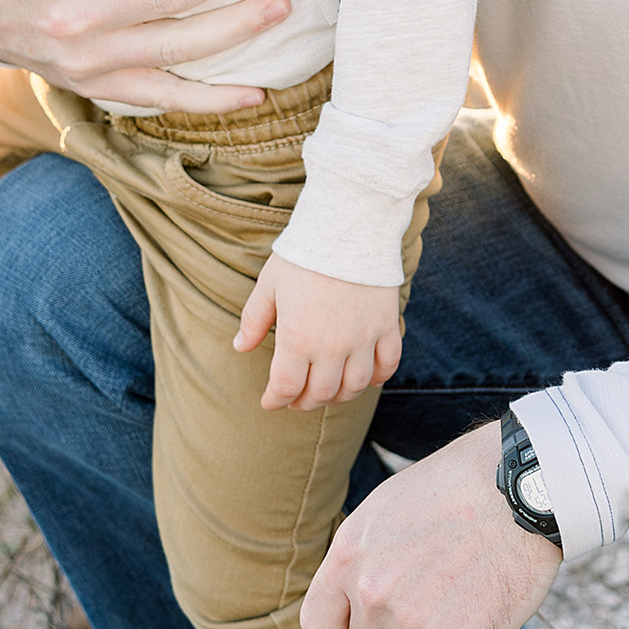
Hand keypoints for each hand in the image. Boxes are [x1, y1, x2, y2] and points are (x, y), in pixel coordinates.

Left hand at [234, 259, 402, 412]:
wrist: (347, 226)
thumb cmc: (303, 255)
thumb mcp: (269, 285)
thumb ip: (253, 320)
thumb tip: (240, 347)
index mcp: (297, 338)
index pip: (285, 388)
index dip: (275, 401)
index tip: (269, 402)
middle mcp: (331, 346)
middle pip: (320, 394)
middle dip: (304, 403)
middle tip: (296, 400)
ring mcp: (363, 338)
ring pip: (354, 386)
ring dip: (339, 396)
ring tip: (329, 390)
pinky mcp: (387, 325)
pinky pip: (388, 364)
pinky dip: (378, 377)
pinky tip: (366, 377)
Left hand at [300, 420, 560, 628]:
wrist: (522, 484)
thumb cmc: (458, 488)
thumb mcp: (387, 508)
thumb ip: (361, 560)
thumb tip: (353, 606)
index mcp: (348, 556)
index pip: (320, 626)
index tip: (374, 623)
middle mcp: (373, 593)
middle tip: (435, 601)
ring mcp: (414, 620)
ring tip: (461, 602)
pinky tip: (484, 611)